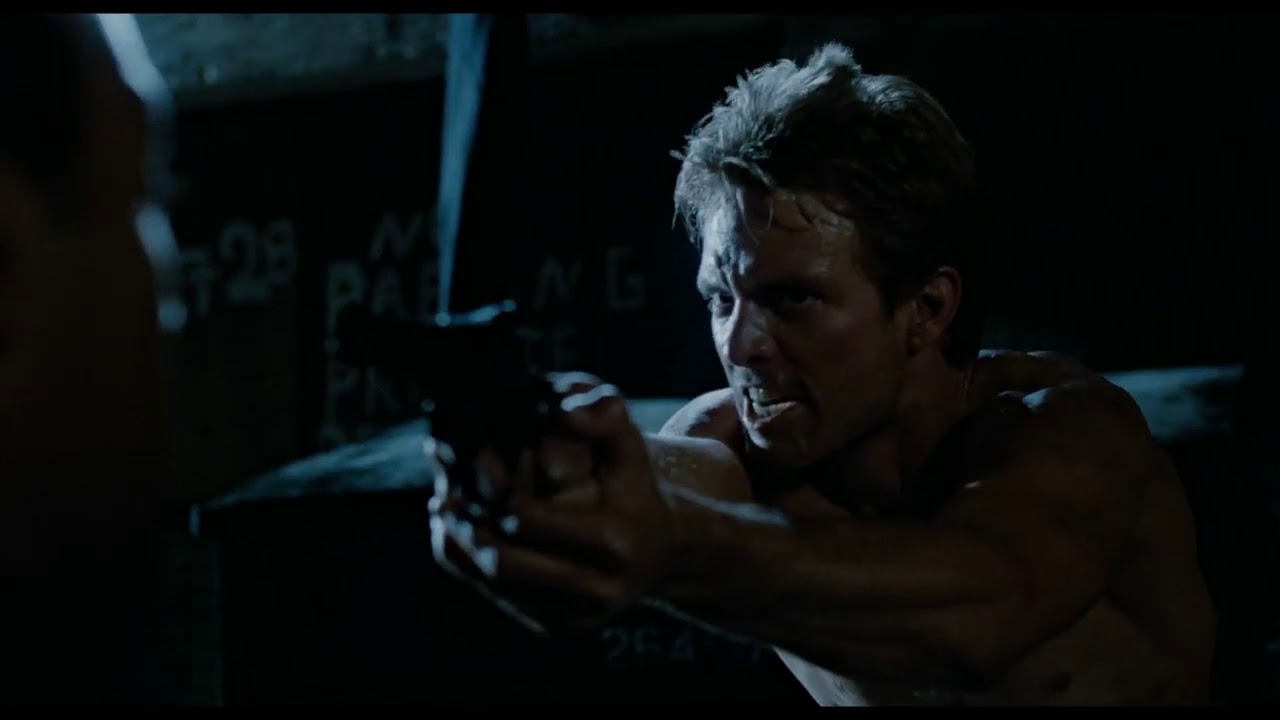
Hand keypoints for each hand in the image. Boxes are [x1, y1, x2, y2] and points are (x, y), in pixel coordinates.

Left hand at [427, 372, 674, 632]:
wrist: (659, 552)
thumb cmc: (633, 490)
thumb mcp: (630, 448)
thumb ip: (606, 416)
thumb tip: (563, 409)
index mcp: (614, 541)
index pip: (526, 518)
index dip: (494, 487)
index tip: (474, 456)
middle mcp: (595, 589)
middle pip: (501, 559)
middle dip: (466, 519)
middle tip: (444, 483)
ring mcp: (572, 616)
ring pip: (490, 580)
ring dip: (458, 539)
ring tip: (444, 501)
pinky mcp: (553, 627)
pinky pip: (493, 596)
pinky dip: (465, 560)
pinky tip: (453, 527)